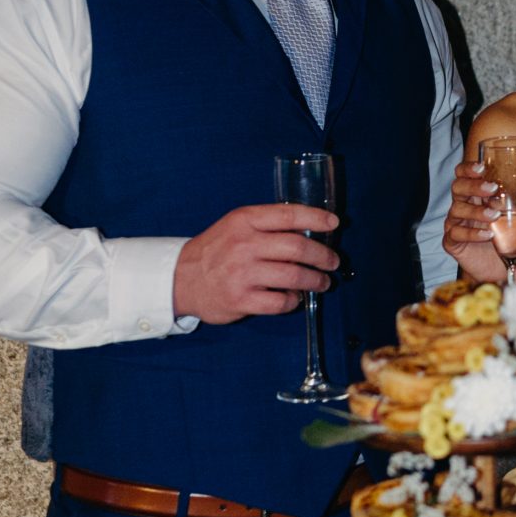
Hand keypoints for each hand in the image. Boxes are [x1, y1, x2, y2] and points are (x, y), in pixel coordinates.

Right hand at [173, 203, 339, 324]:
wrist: (181, 279)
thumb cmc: (216, 250)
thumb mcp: (236, 225)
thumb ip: (267, 224)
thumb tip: (311, 229)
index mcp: (244, 220)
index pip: (289, 215)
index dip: (316, 218)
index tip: (334, 223)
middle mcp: (244, 244)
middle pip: (298, 248)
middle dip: (323, 256)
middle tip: (333, 262)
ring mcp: (242, 274)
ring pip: (294, 277)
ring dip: (316, 281)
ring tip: (322, 282)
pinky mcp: (241, 300)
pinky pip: (280, 302)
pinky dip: (293, 301)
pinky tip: (295, 298)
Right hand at [444, 160, 515, 283]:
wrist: (498, 267)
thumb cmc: (507, 236)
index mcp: (475, 194)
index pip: (463, 174)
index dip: (468, 168)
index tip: (482, 167)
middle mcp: (462, 205)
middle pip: (458, 187)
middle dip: (474, 186)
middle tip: (492, 189)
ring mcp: (455, 223)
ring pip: (457, 210)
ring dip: (476, 210)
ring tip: (494, 215)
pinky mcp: (452, 242)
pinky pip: (456, 234)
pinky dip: (471, 233)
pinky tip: (487, 234)